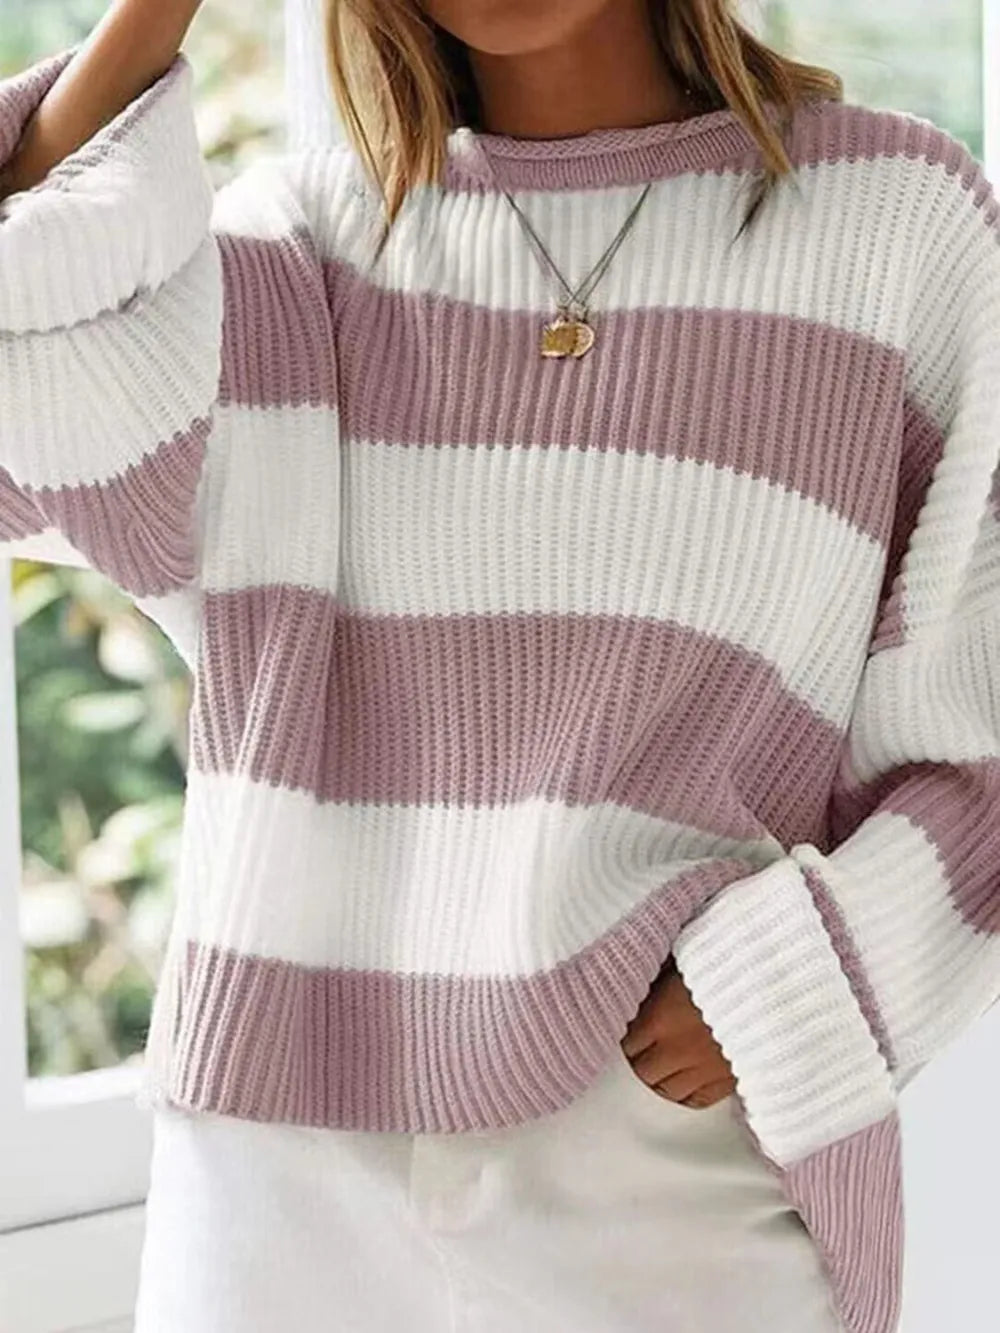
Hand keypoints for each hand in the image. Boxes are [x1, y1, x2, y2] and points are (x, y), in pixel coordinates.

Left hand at [620, 958, 736, 1108]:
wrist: (779, 985)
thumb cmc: (732, 965)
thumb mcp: (685, 959)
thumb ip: (661, 976)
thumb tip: (644, 976)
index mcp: (660, 1018)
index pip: (627, 1043)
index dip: (629, 1036)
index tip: (634, 1030)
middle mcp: (677, 1050)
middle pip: (643, 1072)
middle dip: (641, 1061)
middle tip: (646, 1051)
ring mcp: (704, 1070)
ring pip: (666, 1091)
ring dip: (662, 1079)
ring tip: (664, 1066)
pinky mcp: (729, 1082)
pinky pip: (696, 1100)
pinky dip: (687, 1094)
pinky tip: (686, 1082)